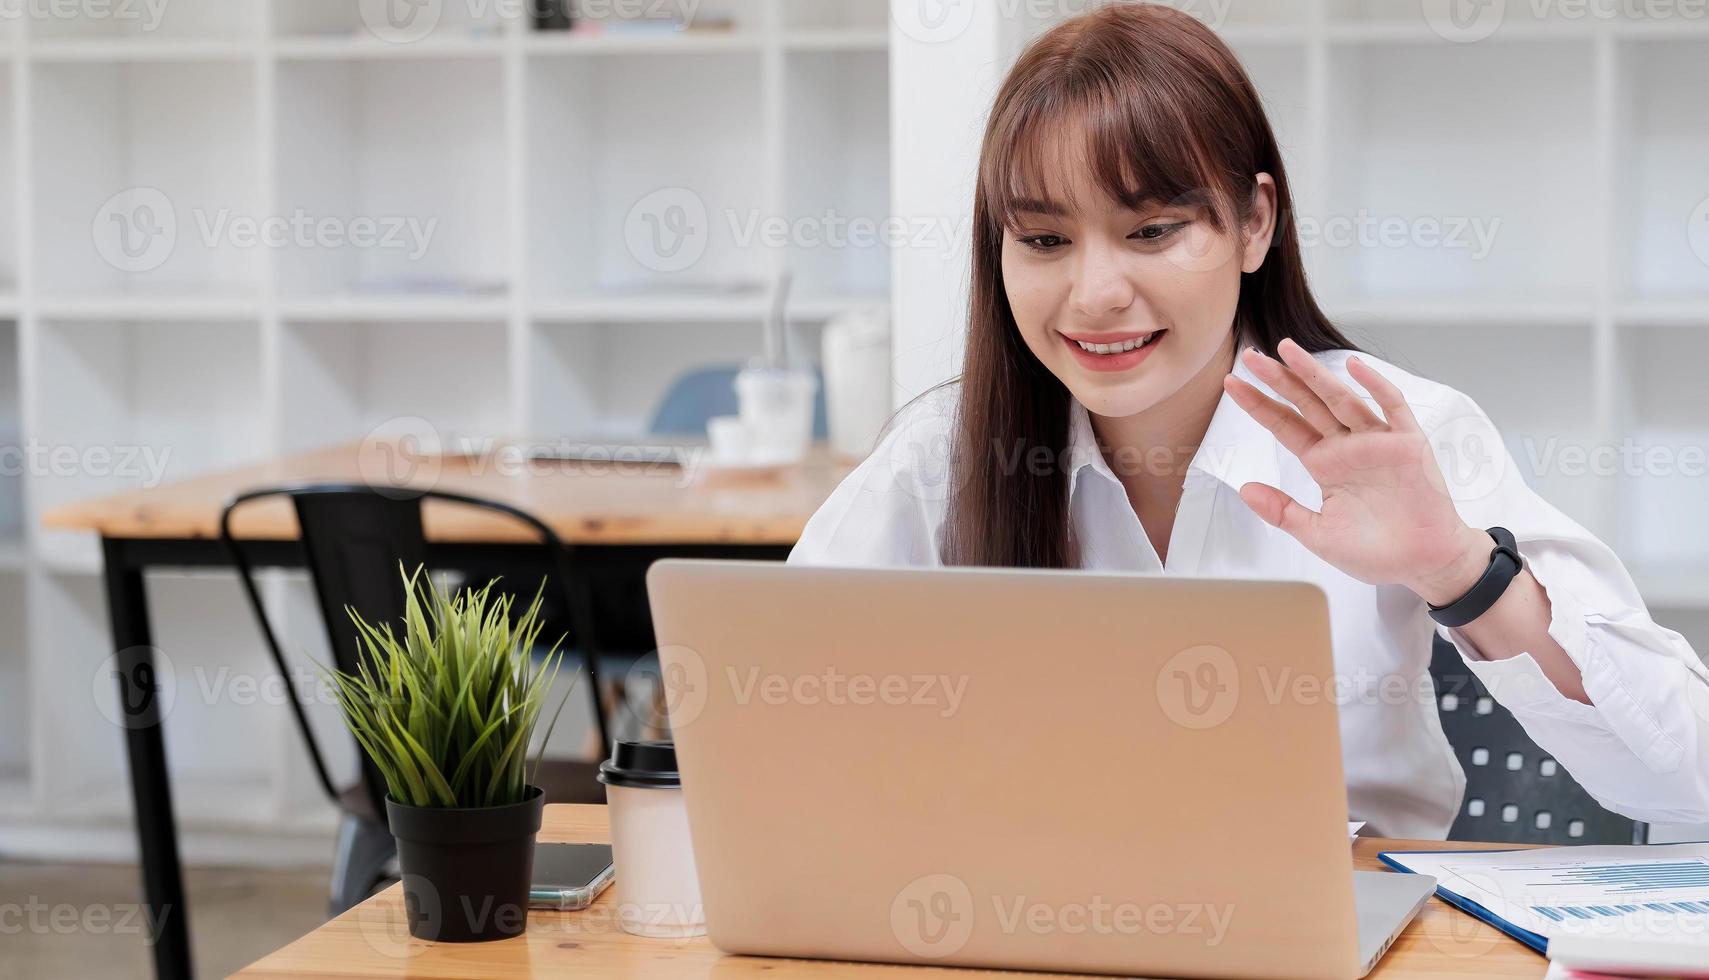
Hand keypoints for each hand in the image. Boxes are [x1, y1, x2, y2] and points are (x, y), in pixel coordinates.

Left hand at [1223, 339, 1491, 604]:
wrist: (1424, 564)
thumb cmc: (1375, 553)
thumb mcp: (1318, 534)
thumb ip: (1282, 511)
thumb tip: (1243, 489)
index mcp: (1324, 464)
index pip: (1285, 426)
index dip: (1259, 405)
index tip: (1230, 384)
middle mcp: (1347, 446)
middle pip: (1307, 404)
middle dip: (1280, 379)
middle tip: (1250, 355)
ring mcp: (1377, 441)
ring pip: (1341, 399)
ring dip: (1316, 374)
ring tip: (1288, 350)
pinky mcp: (1408, 443)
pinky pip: (1392, 407)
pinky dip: (1375, 386)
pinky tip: (1354, 367)